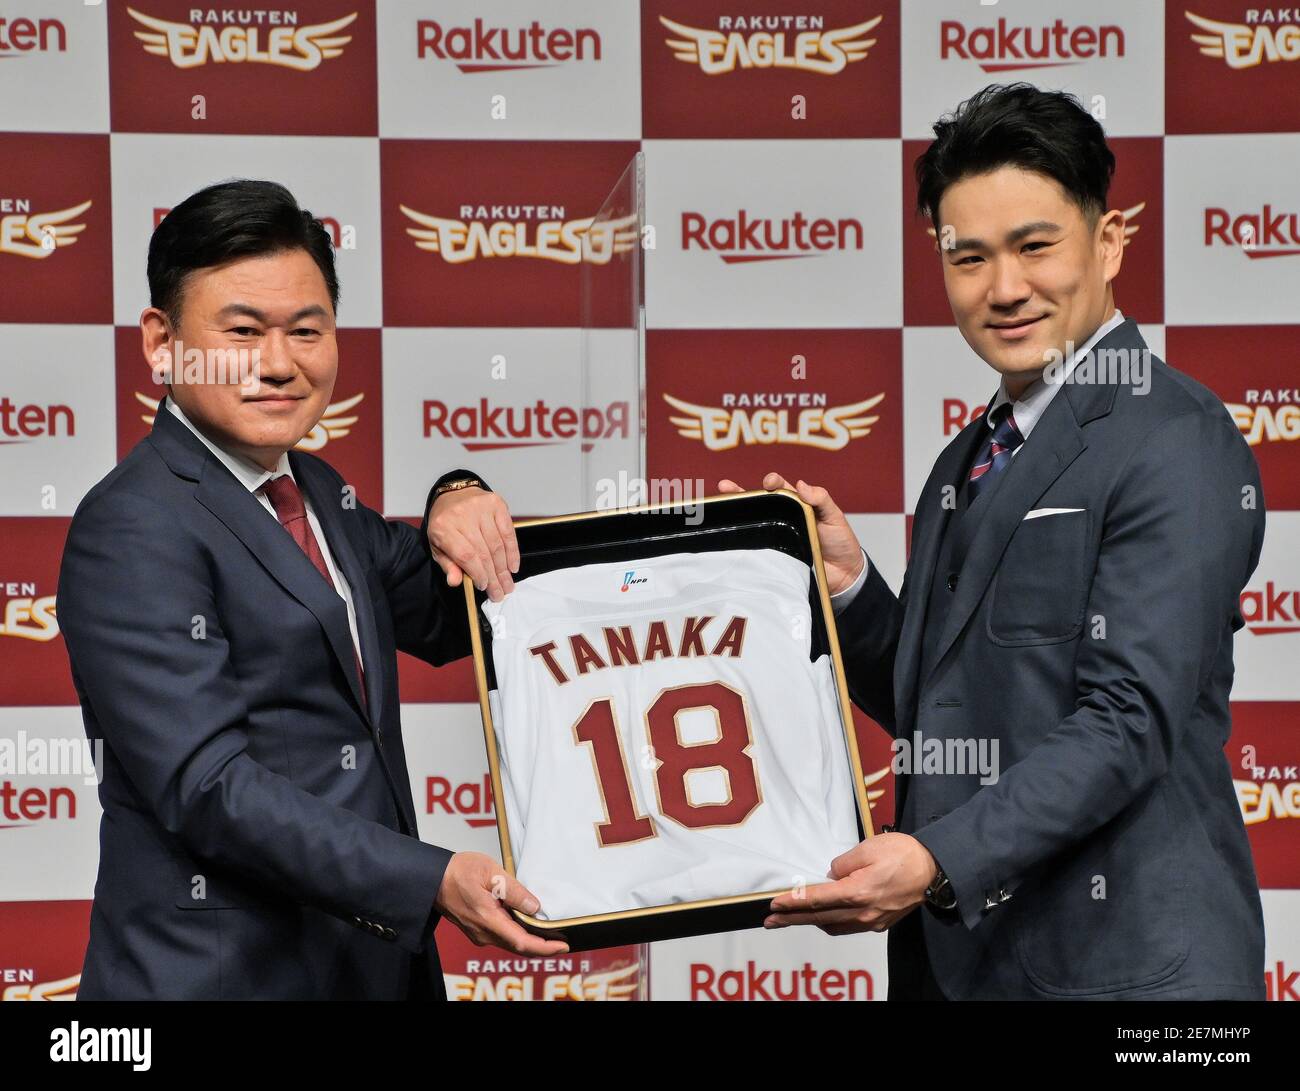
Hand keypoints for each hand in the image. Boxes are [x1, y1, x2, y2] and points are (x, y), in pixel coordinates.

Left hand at [427, 485, 518, 601]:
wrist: (453, 494)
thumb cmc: (445, 522)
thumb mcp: (437, 545)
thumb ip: (447, 564)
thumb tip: (455, 581)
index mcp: (443, 527)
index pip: (466, 555)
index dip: (478, 573)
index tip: (484, 586)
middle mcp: (462, 515)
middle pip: (483, 552)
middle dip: (494, 577)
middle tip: (500, 592)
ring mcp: (481, 507)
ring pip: (497, 545)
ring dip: (504, 568)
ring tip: (507, 583)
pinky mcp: (496, 504)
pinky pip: (508, 532)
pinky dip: (512, 551)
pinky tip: (513, 565)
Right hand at [435, 852, 568, 955]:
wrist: (433, 879)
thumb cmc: (458, 872)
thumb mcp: (490, 872)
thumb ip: (514, 891)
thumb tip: (535, 906)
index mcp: (488, 919)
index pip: (522, 942)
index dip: (544, 948)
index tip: (561, 947)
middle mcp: (483, 933)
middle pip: (518, 947)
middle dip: (542, 948)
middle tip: (562, 943)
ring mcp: (479, 934)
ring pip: (510, 943)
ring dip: (530, 943)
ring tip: (550, 936)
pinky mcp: (477, 930)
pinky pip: (502, 937)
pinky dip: (518, 936)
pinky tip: (528, 928)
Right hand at [717, 472, 864, 593]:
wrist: (844, 576)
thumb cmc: (840, 542)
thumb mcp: (835, 516)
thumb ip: (821, 499)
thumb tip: (801, 485)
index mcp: (797, 505)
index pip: (780, 489)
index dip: (772, 482)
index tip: (769, 481)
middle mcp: (783, 519)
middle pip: (757, 502)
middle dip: (739, 492)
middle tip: (726, 486)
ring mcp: (776, 537)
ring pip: (752, 522)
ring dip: (735, 511)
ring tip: (719, 501)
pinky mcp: (773, 555)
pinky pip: (757, 546)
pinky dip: (742, 539)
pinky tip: (729, 533)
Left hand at [763, 833, 938, 935]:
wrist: (934, 871)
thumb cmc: (903, 854)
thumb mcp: (868, 848)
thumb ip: (843, 863)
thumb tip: (830, 875)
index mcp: (858, 892)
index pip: (817, 900)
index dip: (793, 902)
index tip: (775, 905)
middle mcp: (863, 912)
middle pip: (819, 918)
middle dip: (792, 920)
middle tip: (771, 921)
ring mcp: (872, 921)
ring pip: (833, 926)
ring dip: (811, 923)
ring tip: (792, 919)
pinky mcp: (879, 923)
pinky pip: (848, 927)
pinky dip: (831, 923)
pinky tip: (822, 917)